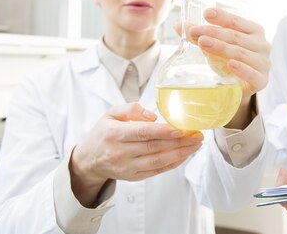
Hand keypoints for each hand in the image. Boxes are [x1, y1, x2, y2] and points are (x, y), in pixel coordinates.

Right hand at [70, 103, 202, 206]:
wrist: (89, 160)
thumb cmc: (103, 133)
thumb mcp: (110, 114)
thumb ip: (131, 109)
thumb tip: (153, 116)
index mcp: (114, 134)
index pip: (142, 133)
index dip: (163, 131)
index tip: (181, 129)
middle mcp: (120, 153)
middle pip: (154, 147)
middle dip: (179, 142)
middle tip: (197, 135)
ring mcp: (127, 167)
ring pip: (158, 161)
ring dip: (180, 153)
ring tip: (196, 145)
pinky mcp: (133, 177)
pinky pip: (156, 171)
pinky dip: (172, 164)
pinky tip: (184, 155)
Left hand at [187, 7, 270, 97]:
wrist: (241, 86)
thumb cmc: (230, 60)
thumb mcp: (216, 45)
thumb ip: (200, 35)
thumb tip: (178, 25)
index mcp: (253, 30)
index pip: (236, 21)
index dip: (221, 16)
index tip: (206, 13)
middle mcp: (262, 44)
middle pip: (235, 36)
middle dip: (214, 33)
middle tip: (194, 32)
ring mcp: (263, 63)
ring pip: (241, 53)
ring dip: (221, 47)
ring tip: (203, 43)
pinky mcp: (262, 80)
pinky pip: (252, 74)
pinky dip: (242, 69)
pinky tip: (231, 64)